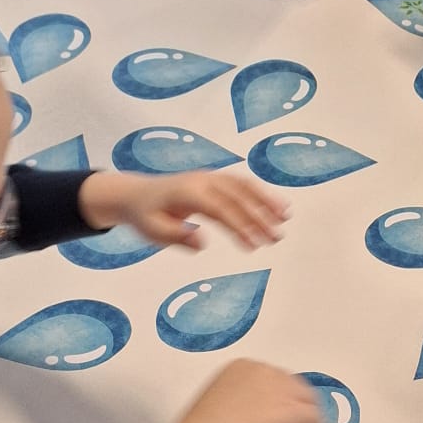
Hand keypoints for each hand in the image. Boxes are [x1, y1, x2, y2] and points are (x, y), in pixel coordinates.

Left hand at [79, 171, 288, 251]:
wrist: (136, 195)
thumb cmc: (145, 216)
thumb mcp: (153, 231)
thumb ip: (177, 236)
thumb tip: (202, 242)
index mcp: (189, 193)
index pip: (220, 209)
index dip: (239, 226)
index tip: (254, 245)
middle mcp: (203, 181)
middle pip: (237, 196)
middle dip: (259, 216)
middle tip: (277, 237)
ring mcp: (210, 177)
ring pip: (243, 186)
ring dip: (266, 201)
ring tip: (285, 218)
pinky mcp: (215, 180)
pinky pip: (241, 184)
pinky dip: (259, 194)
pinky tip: (275, 207)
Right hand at [152, 360, 324, 422]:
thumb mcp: (223, 406)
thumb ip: (243, 404)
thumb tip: (261, 418)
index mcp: (241, 367)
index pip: (270, 376)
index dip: (278, 392)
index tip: (279, 403)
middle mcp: (263, 371)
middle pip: (291, 382)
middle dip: (296, 398)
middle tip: (299, 414)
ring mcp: (279, 388)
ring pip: (305, 396)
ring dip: (307, 409)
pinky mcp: (291, 408)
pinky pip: (311, 415)